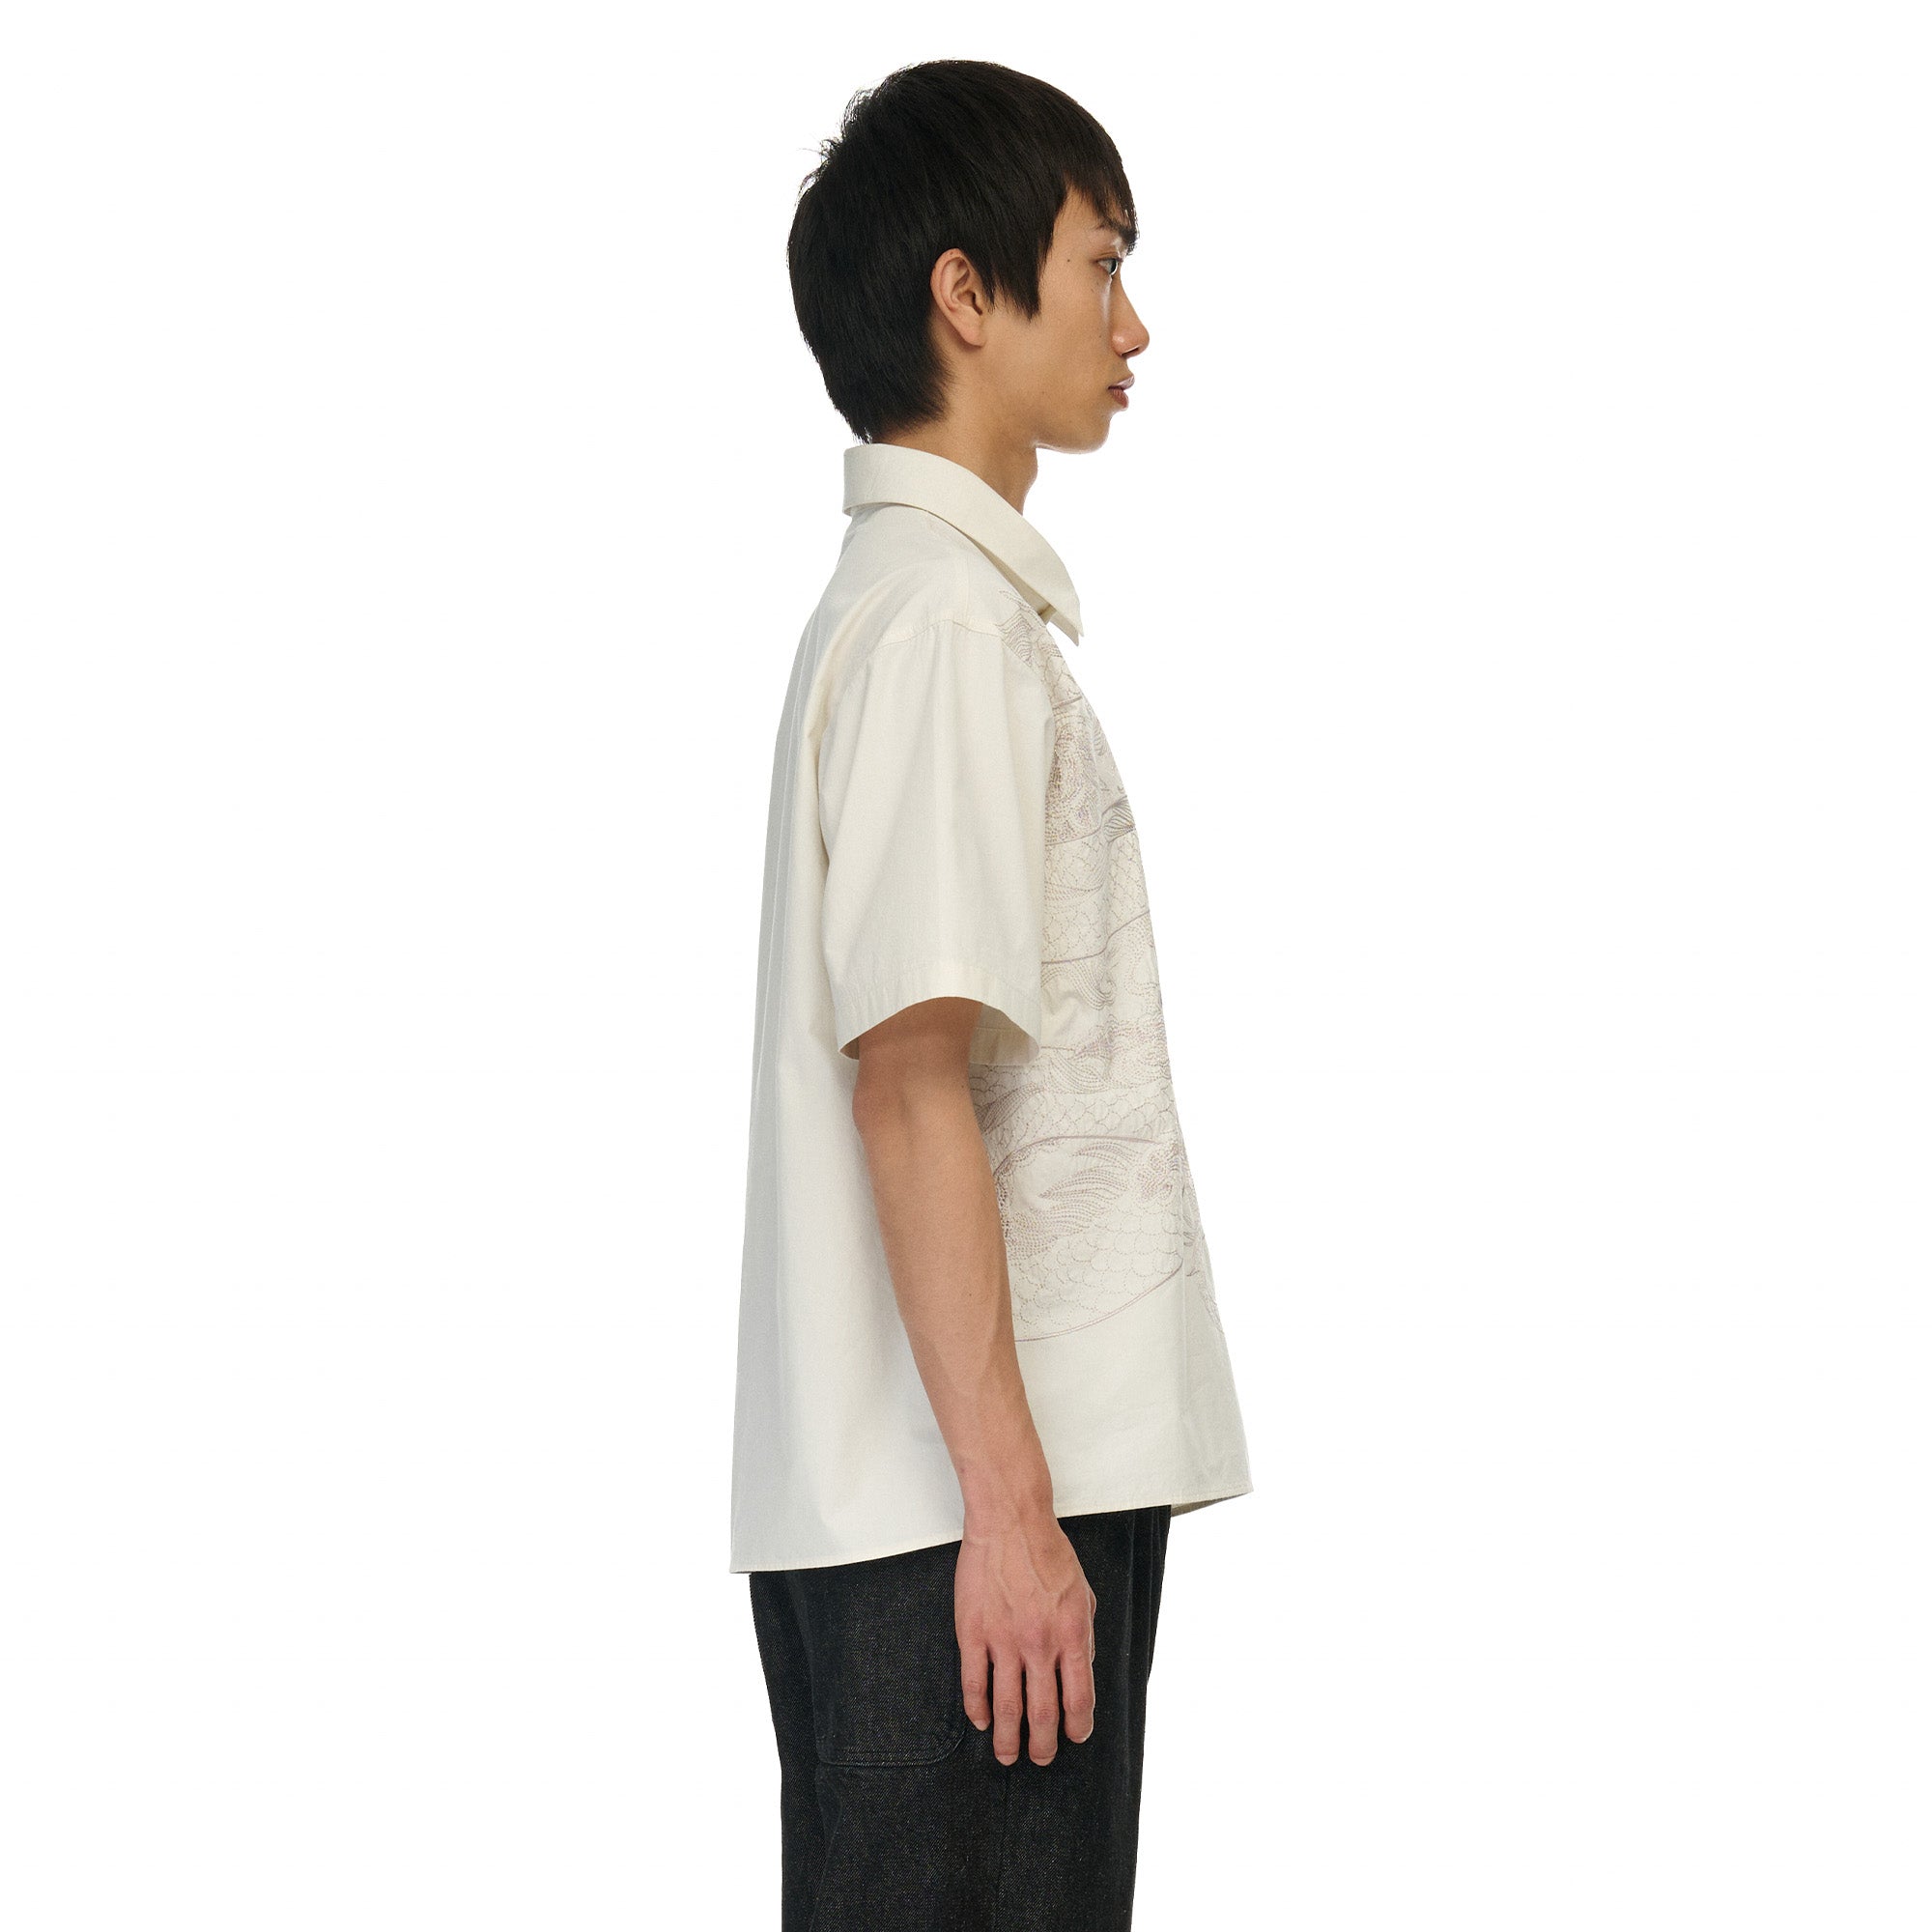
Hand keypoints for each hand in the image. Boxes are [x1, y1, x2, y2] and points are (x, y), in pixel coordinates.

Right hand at [954, 1515, 1097, 1765]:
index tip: (1074, 1738)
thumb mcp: (1082, 1593)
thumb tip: (1083, 1666)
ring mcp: (1004, 1641)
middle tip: (1039, 1758)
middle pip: (1042, 1713)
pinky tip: (980, 1720)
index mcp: (1071, 1635)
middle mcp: (1039, 1645)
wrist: (1010, 1523)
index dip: (1077, 1726)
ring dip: (1008, 1738)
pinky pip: (974, 1682)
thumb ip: (1084, 1633)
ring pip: (1006, 1706)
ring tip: (1007, 1755)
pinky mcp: (974, 1633)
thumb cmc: (1048, 1553)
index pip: (1079, 1698)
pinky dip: (977, 1708)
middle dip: (1042, 1745)